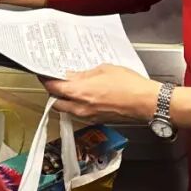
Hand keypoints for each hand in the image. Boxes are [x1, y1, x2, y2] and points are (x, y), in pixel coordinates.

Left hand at [42, 65, 161, 123]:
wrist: (145, 102)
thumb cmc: (129, 85)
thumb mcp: (103, 70)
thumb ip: (83, 74)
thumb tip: (71, 76)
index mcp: (79, 93)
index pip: (53, 88)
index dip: (46, 80)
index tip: (44, 74)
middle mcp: (80, 107)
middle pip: (56, 102)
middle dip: (54, 92)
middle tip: (56, 81)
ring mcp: (88, 116)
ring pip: (67, 109)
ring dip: (65, 99)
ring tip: (71, 87)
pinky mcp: (97, 120)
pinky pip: (79, 113)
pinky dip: (77, 104)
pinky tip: (85, 94)